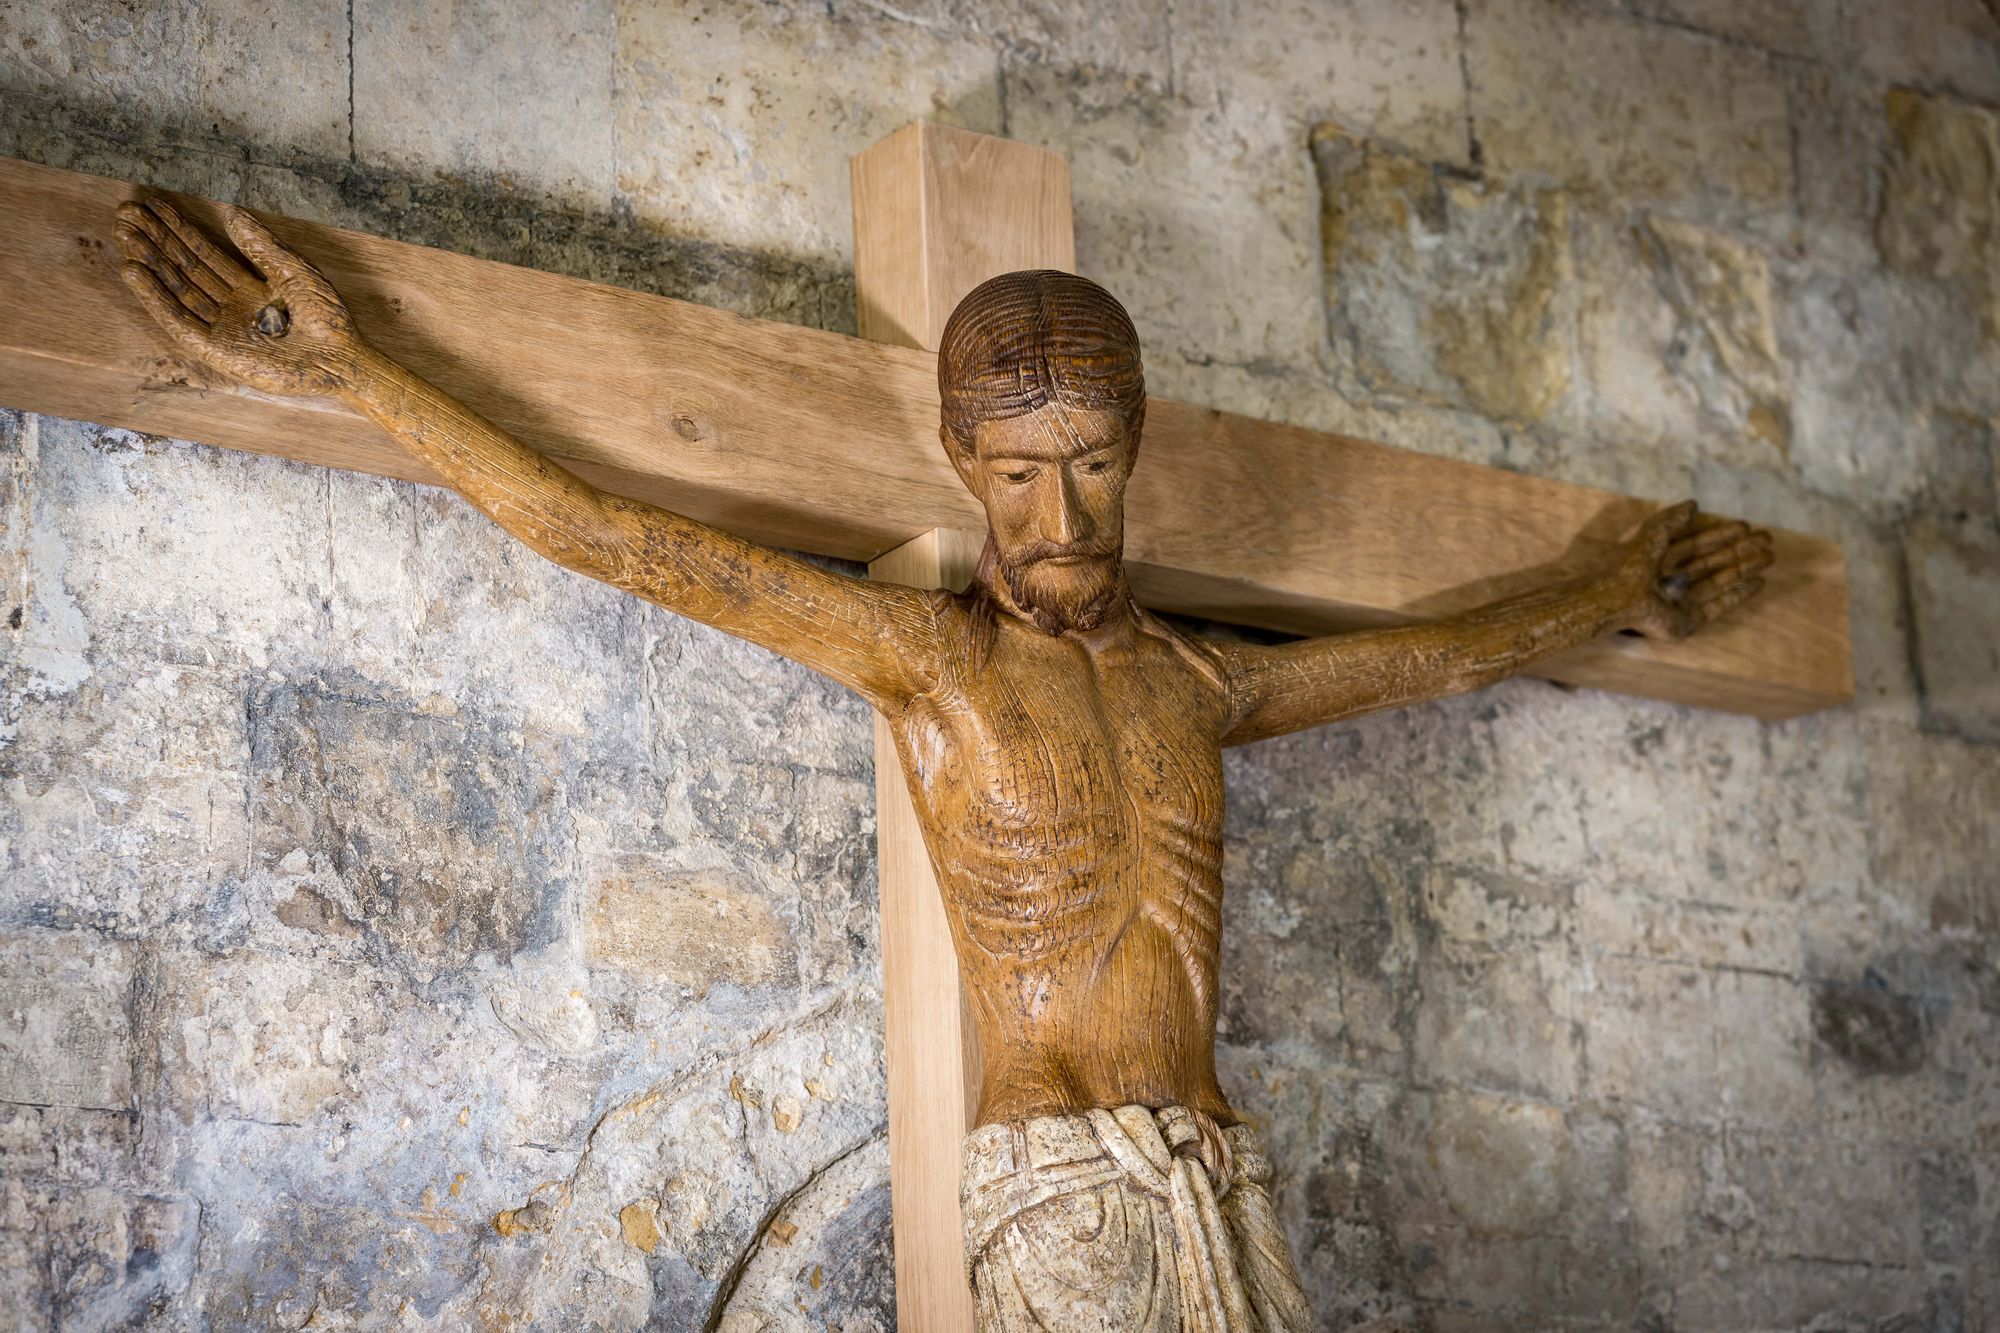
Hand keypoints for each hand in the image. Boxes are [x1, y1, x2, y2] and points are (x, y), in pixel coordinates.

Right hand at [115, 198, 364, 398]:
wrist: (340, 358)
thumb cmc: (327, 318)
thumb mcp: (293, 270)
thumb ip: (260, 244)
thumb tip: (230, 211)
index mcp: (250, 288)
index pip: (206, 254)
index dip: (179, 230)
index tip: (152, 206)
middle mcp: (231, 307)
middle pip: (185, 269)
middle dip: (155, 242)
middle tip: (125, 214)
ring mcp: (222, 329)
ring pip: (176, 291)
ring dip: (149, 264)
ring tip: (125, 236)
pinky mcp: (216, 351)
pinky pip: (178, 322)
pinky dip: (155, 298)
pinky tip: (134, 272)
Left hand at [1615, 500, 1773, 640]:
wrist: (1621, 600)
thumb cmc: (1632, 566)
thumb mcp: (1652, 534)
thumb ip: (1673, 520)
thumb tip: (1694, 504)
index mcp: (1662, 559)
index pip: (1699, 544)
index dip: (1722, 535)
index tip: (1746, 526)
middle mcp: (1674, 580)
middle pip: (1714, 562)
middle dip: (1741, 551)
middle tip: (1768, 540)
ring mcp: (1681, 602)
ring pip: (1720, 582)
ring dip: (1745, 569)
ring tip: (1770, 557)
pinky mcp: (1688, 622)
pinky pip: (1718, 607)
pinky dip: (1739, 595)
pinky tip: (1758, 582)